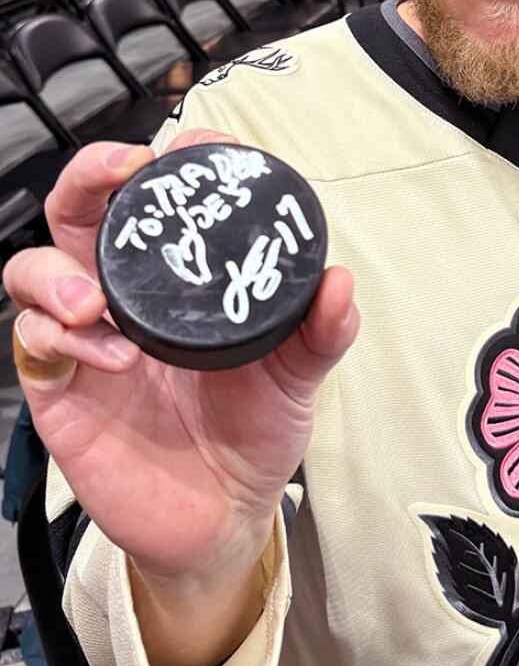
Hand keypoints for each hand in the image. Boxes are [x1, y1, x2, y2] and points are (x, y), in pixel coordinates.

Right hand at [3, 133, 358, 587]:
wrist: (224, 519)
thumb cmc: (255, 432)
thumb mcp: (297, 375)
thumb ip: (320, 331)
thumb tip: (339, 282)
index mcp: (179, 278)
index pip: (159, 197)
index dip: (175, 159)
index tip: (206, 146)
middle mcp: (126, 294)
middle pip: (79, 209)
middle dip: (90, 175)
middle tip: (124, 171)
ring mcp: (86, 338)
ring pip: (34, 270)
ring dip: (57, 273)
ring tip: (96, 303)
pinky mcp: (61, 390)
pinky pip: (32, 344)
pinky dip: (58, 339)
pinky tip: (108, 357)